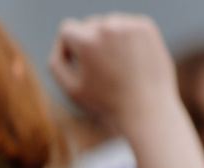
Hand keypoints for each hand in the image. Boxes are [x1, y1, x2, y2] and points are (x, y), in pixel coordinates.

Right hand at [52, 14, 179, 127]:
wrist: (146, 108)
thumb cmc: (104, 103)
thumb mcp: (69, 88)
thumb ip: (57, 62)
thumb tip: (62, 41)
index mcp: (86, 41)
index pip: (66, 28)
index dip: (67, 48)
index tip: (77, 64)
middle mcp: (108, 26)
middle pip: (88, 24)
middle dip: (88, 42)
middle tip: (99, 69)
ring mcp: (130, 24)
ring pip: (108, 24)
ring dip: (107, 39)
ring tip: (115, 65)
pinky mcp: (146, 27)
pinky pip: (126, 25)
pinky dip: (124, 39)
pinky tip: (129, 59)